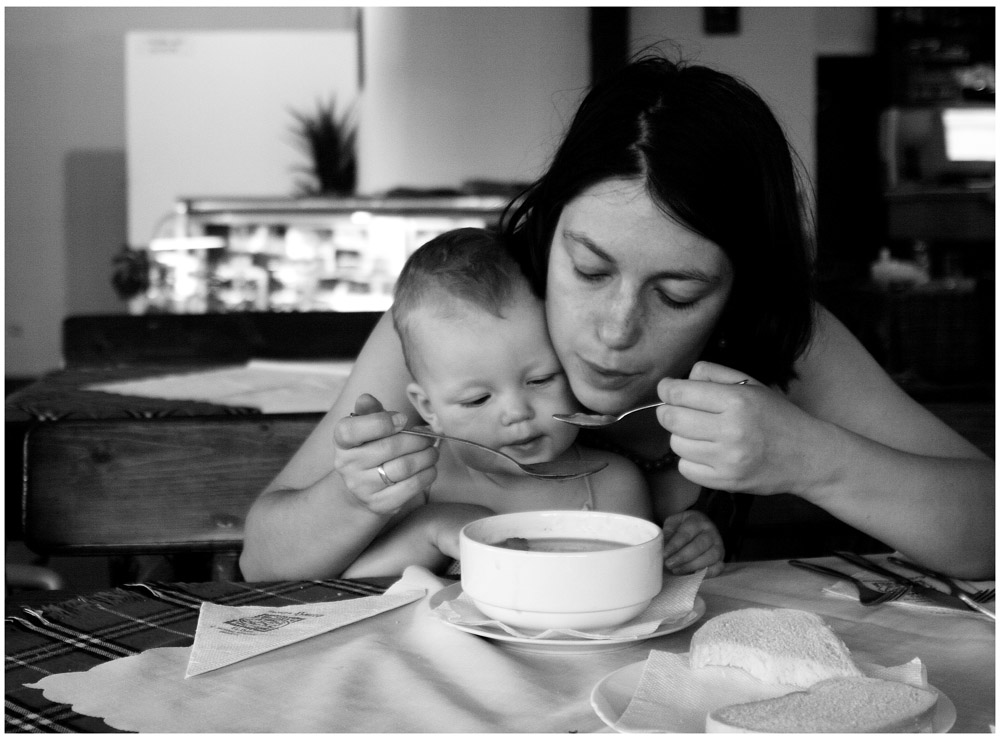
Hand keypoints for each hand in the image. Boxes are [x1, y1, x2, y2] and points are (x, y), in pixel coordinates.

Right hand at [331, 393, 438, 514]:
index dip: (380, 422)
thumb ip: (370, 411)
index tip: (403, 419)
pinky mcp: (379, 504)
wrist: (362, 490)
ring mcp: (362, 487)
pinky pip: (410, 487)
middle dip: (417, 440)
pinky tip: (430, 468)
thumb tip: (366, 398)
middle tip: (430, 437)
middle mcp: (347, 465)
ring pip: (404, 467)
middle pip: (389, 447)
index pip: (351, 430)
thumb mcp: (367, 428)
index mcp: (343, 442)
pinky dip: (427, 475)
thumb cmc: (371, 450)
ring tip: (433, 452)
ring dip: (426, 457)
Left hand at [656, 361, 822, 495]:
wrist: (808, 456)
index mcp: (737, 400)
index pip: (680, 394)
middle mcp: (731, 430)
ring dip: (681, 437)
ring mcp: (727, 460)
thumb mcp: (751, 385)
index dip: (667, 390)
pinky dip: (689, 460)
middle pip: (671, 419)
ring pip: (675, 444)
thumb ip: (713, 374)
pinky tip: (705, 453)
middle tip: (678, 411)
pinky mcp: (725, 482)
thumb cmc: (777, 416)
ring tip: (699, 434)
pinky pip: (685, 469)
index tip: (667, 390)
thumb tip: (676, 381)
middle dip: (668, 413)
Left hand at [661, 510, 723, 575]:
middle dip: (682, 557)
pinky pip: (718, 568)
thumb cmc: (682, 527)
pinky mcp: (721, 558)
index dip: (674, 546)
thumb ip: (668, 534)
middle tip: (668, 564)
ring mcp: (718, 545)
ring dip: (692, 566)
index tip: (664, 555)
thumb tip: (662, 548)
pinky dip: (706, 574)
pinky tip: (692, 575)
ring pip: (710, 557)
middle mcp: (710, 532)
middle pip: (699, 545)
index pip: (686, 534)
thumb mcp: (673, 524)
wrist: (699, 528)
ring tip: (676, 570)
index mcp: (697, 520)